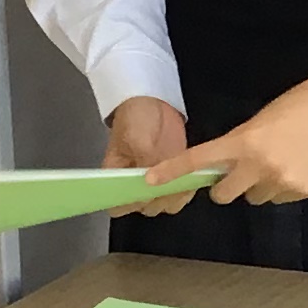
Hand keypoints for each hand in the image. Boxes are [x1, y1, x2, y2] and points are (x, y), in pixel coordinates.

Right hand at [104, 96, 202, 215]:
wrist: (153, 99)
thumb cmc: (136, 118)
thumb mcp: (137, 139)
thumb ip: (144, 163)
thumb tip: (151, 185)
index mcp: (115, 176)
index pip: (117, 205)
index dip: (130, 205)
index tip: (145, 194)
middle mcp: (134, 183)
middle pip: (144, 207)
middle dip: (158, 200)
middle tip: (168, 185)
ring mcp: (155, 179)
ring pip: (165, 203)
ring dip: (175, 196)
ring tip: (182, 181)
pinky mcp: (173, 173)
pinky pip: (180, 191)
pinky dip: (187, 188)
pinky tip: (192, 177)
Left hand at [172, 72, 307, 207]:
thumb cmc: (303, 103)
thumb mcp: (263, 118)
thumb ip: (242, 144)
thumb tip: (227, 167)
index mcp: (245, 141)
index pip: (199, 160)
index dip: (172, 172)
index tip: (150, 181)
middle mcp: (260, 166)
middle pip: (224, 194)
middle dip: (227, 185)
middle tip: (242, 169)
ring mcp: (282, 182)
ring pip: (254, 198)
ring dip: (259, 185)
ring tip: (283, 159)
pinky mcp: (303, 191)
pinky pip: (281, 198)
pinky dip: (285, 187)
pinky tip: (301, 164)